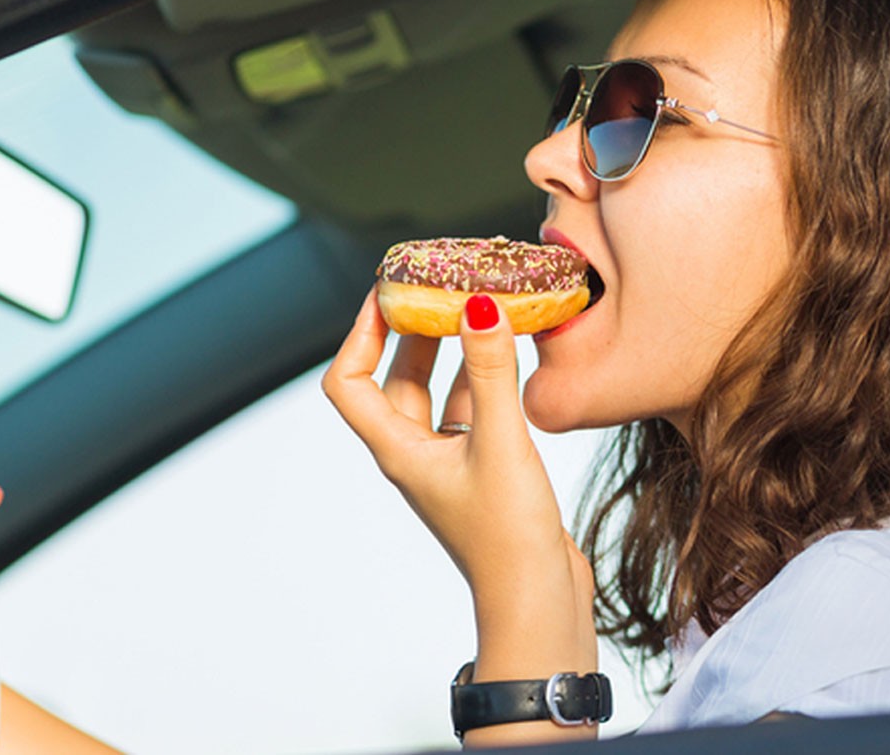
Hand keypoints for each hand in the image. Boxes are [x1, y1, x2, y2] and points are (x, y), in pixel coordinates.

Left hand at [323, 288, 596, 718]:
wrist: (539, 603)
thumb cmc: (508, 539)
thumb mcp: (500, 444)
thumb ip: (490, 373)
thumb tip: (478, 306)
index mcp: (398, 451)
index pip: (350, 383)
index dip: (360, 333)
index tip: (387, 292)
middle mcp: (415, 456)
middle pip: (396, 380)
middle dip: (413, 331)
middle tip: (437, 286)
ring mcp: (449, 465)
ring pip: (438, 394)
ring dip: (452, 351)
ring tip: (477, 307)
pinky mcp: (483, 473)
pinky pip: (473, 412)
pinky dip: (485, 379)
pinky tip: (510, 356)